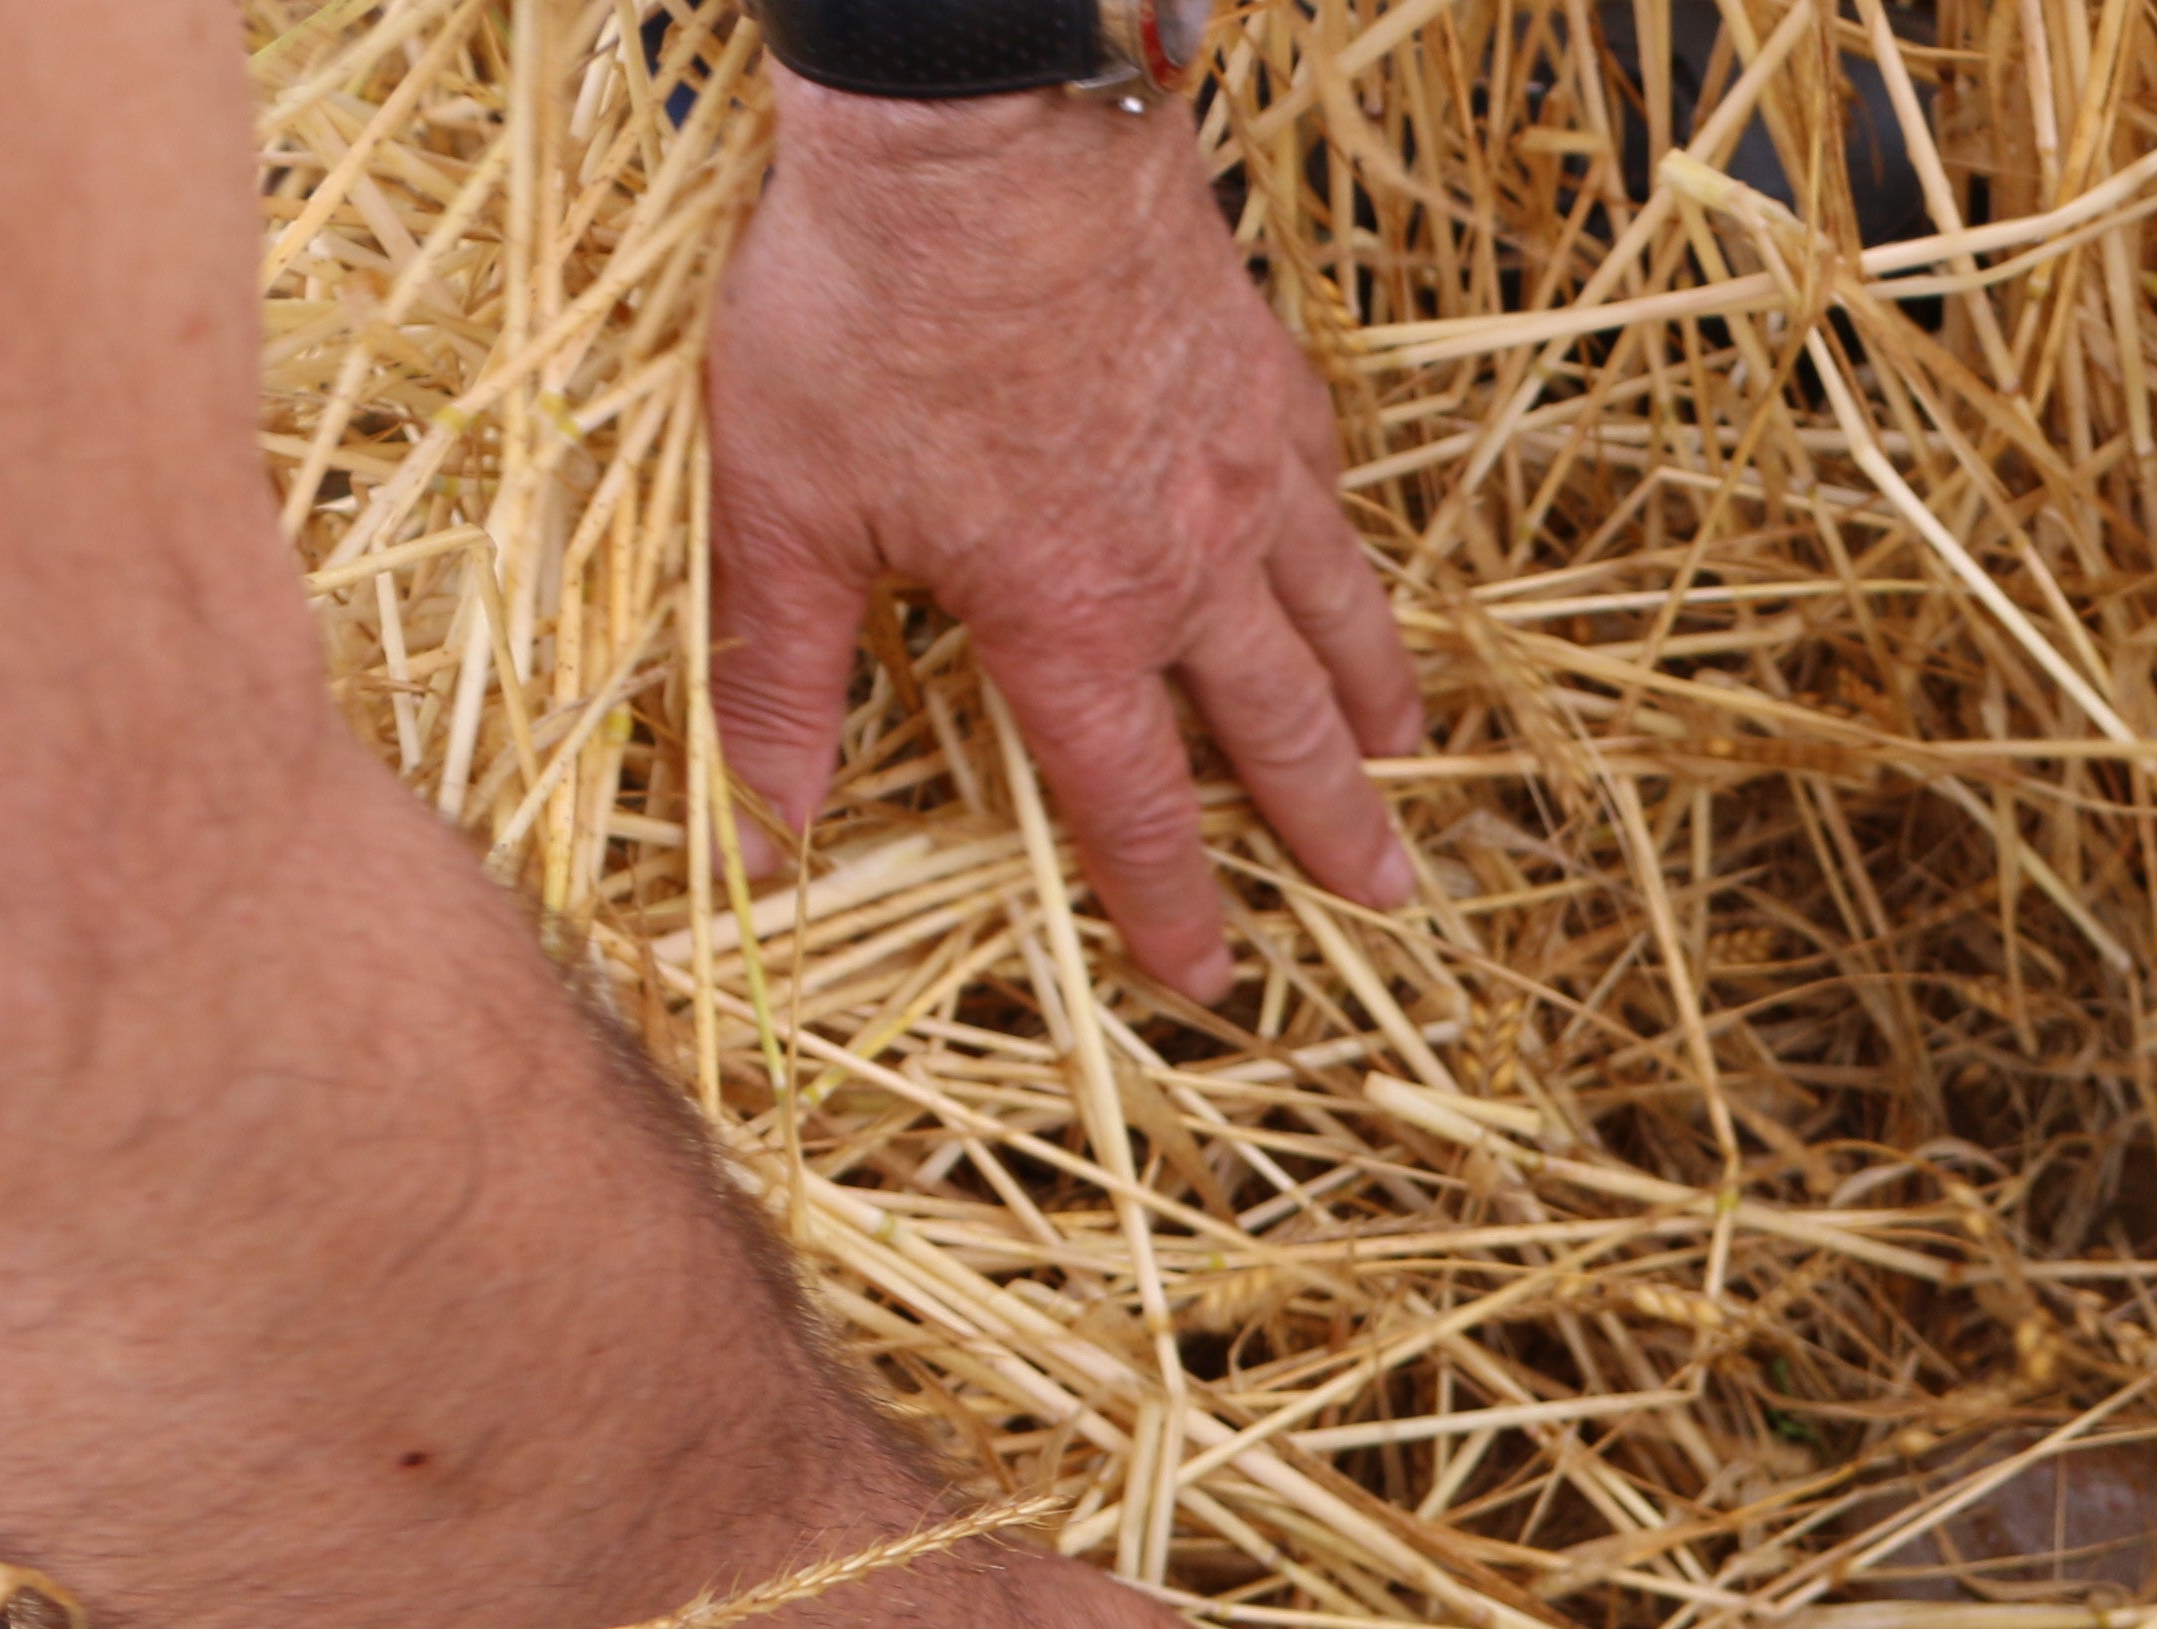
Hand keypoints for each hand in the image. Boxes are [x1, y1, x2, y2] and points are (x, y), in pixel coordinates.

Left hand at [708, 73, 1422, 991]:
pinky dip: (1336, 534)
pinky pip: (1319, 477)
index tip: (1211, 973)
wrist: (982, 126)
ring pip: (1332, 608)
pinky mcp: (1257, 366)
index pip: (1136, 802)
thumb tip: (751, 837)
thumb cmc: (869, 309)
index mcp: (1069, 620)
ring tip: (1405, 748)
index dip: (1173, 903)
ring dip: (1370, 693)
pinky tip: (1339, 546)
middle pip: (1277, 727)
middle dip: (1330, 823)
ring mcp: (1238, 463)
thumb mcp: (785, 509)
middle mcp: (1183, 564)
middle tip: (1382, 893)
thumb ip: (780, 681)